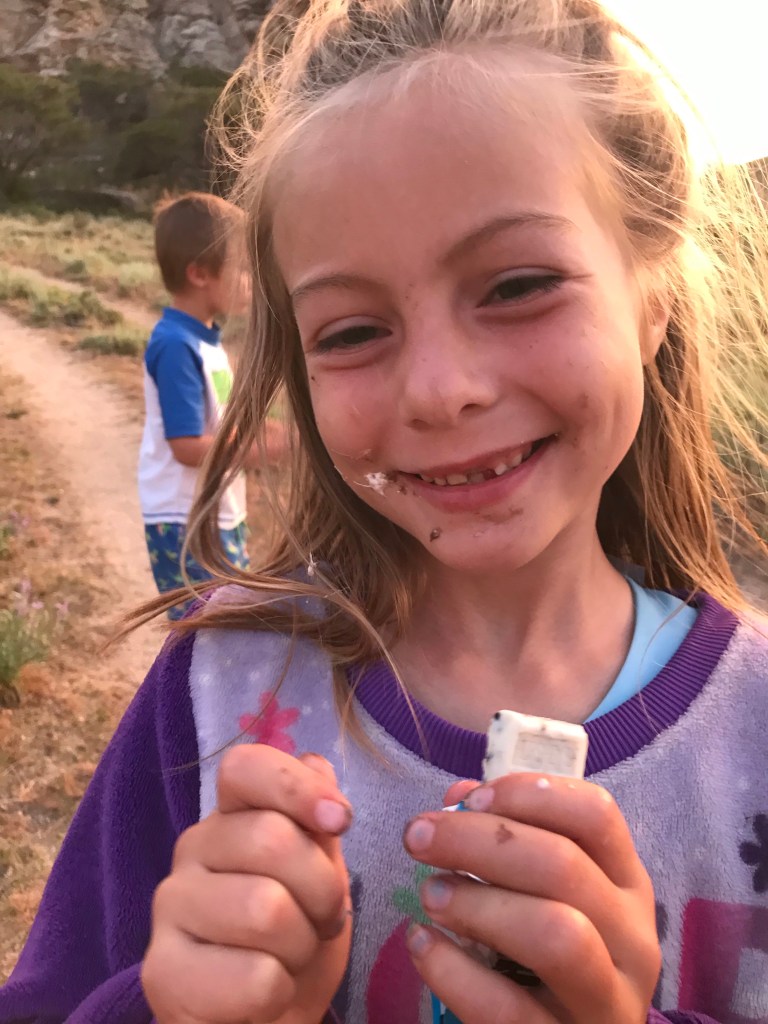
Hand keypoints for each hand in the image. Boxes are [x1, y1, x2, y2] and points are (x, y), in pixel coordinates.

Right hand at [142, 745, 352, 1023]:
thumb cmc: (295, 941)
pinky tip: (263, 995)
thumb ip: (318, 822)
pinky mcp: (160, 973)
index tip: (339, 821)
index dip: (297, 785)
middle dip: (322, 891)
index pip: (245, 767)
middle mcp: (191, 848)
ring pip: (266, 910)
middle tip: (321, 921)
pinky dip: (280, 992)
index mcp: (230, 816)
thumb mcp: (320, 875)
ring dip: (302, 946)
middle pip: (272, 838)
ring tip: (289, 958)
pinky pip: (255, 976)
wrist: (269, 1020)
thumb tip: (318, 764)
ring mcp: (169, 908)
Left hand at [403, 774, 659, 1023]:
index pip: (597, 814)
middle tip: (418, 836)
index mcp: (628, 884)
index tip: (473, 798)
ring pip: (552, 934)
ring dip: (477, 903)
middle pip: (563, 865)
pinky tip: (422, 943)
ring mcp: (607, 1000)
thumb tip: (459, 796)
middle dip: (479, 840)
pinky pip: (505, 1006)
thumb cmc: (549, 955)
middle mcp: (632, 939)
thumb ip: (507, 839)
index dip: (531, 793)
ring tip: (429, 894)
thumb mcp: (544, 893)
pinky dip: (452, 969)